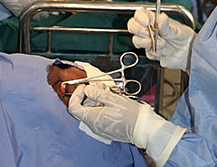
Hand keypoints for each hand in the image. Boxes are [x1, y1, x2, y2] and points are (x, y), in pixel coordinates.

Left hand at [68, 84, 185, 164]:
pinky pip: (99, 117)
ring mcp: (100, 129)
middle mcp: (94, 126)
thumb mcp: (112, 99)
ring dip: (96, 101)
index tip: (83, 87)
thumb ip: (97, 93)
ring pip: (91, 112)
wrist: (143, 129)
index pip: (73, 108)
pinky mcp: (107, 130)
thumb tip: (87, 89)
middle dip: (89, 96)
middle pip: (83, 109)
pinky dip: (101, 108)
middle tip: (99, 86)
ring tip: (108, 92)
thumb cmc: (130, 115)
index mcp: (92, 119)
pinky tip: (111, 101)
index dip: (75, 95)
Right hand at [127, 9, 195, 71]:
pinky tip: (166, 51)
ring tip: (163, 43)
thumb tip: (161, 18)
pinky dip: (156, 52)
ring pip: (137, 41)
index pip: (139, 14)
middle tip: (152, 33)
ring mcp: (149, 41)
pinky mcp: (152, 52)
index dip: (140, 17)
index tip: (147, 21)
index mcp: (155, 19)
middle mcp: (149, 29)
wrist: (189, 53)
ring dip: (149, 42)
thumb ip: (167, 26)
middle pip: (133, 27)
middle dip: (140, 31)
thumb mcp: (177, 29)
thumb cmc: (184, 37)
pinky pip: (147, 53)